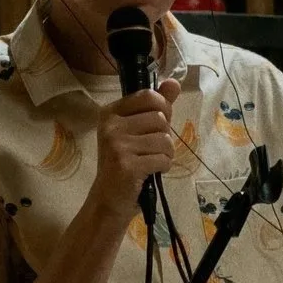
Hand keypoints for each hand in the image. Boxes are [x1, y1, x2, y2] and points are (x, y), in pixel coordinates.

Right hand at [93, 77, 181, 216]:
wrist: (108, 199)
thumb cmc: (124, 163)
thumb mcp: (137, 131)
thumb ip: (155, 106)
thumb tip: (174, 82)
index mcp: (110, 112)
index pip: (149, 96)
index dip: (162, 109)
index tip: (156, 125)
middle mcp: (111, 125)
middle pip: (160, 118)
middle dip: (164, 136)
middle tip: (150, 149)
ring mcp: (117, 145)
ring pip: (164, 139)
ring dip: (165, 154)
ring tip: (150, 161)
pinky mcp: (127, 165)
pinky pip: (163, 159)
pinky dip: (163, 167)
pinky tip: (150, 172)